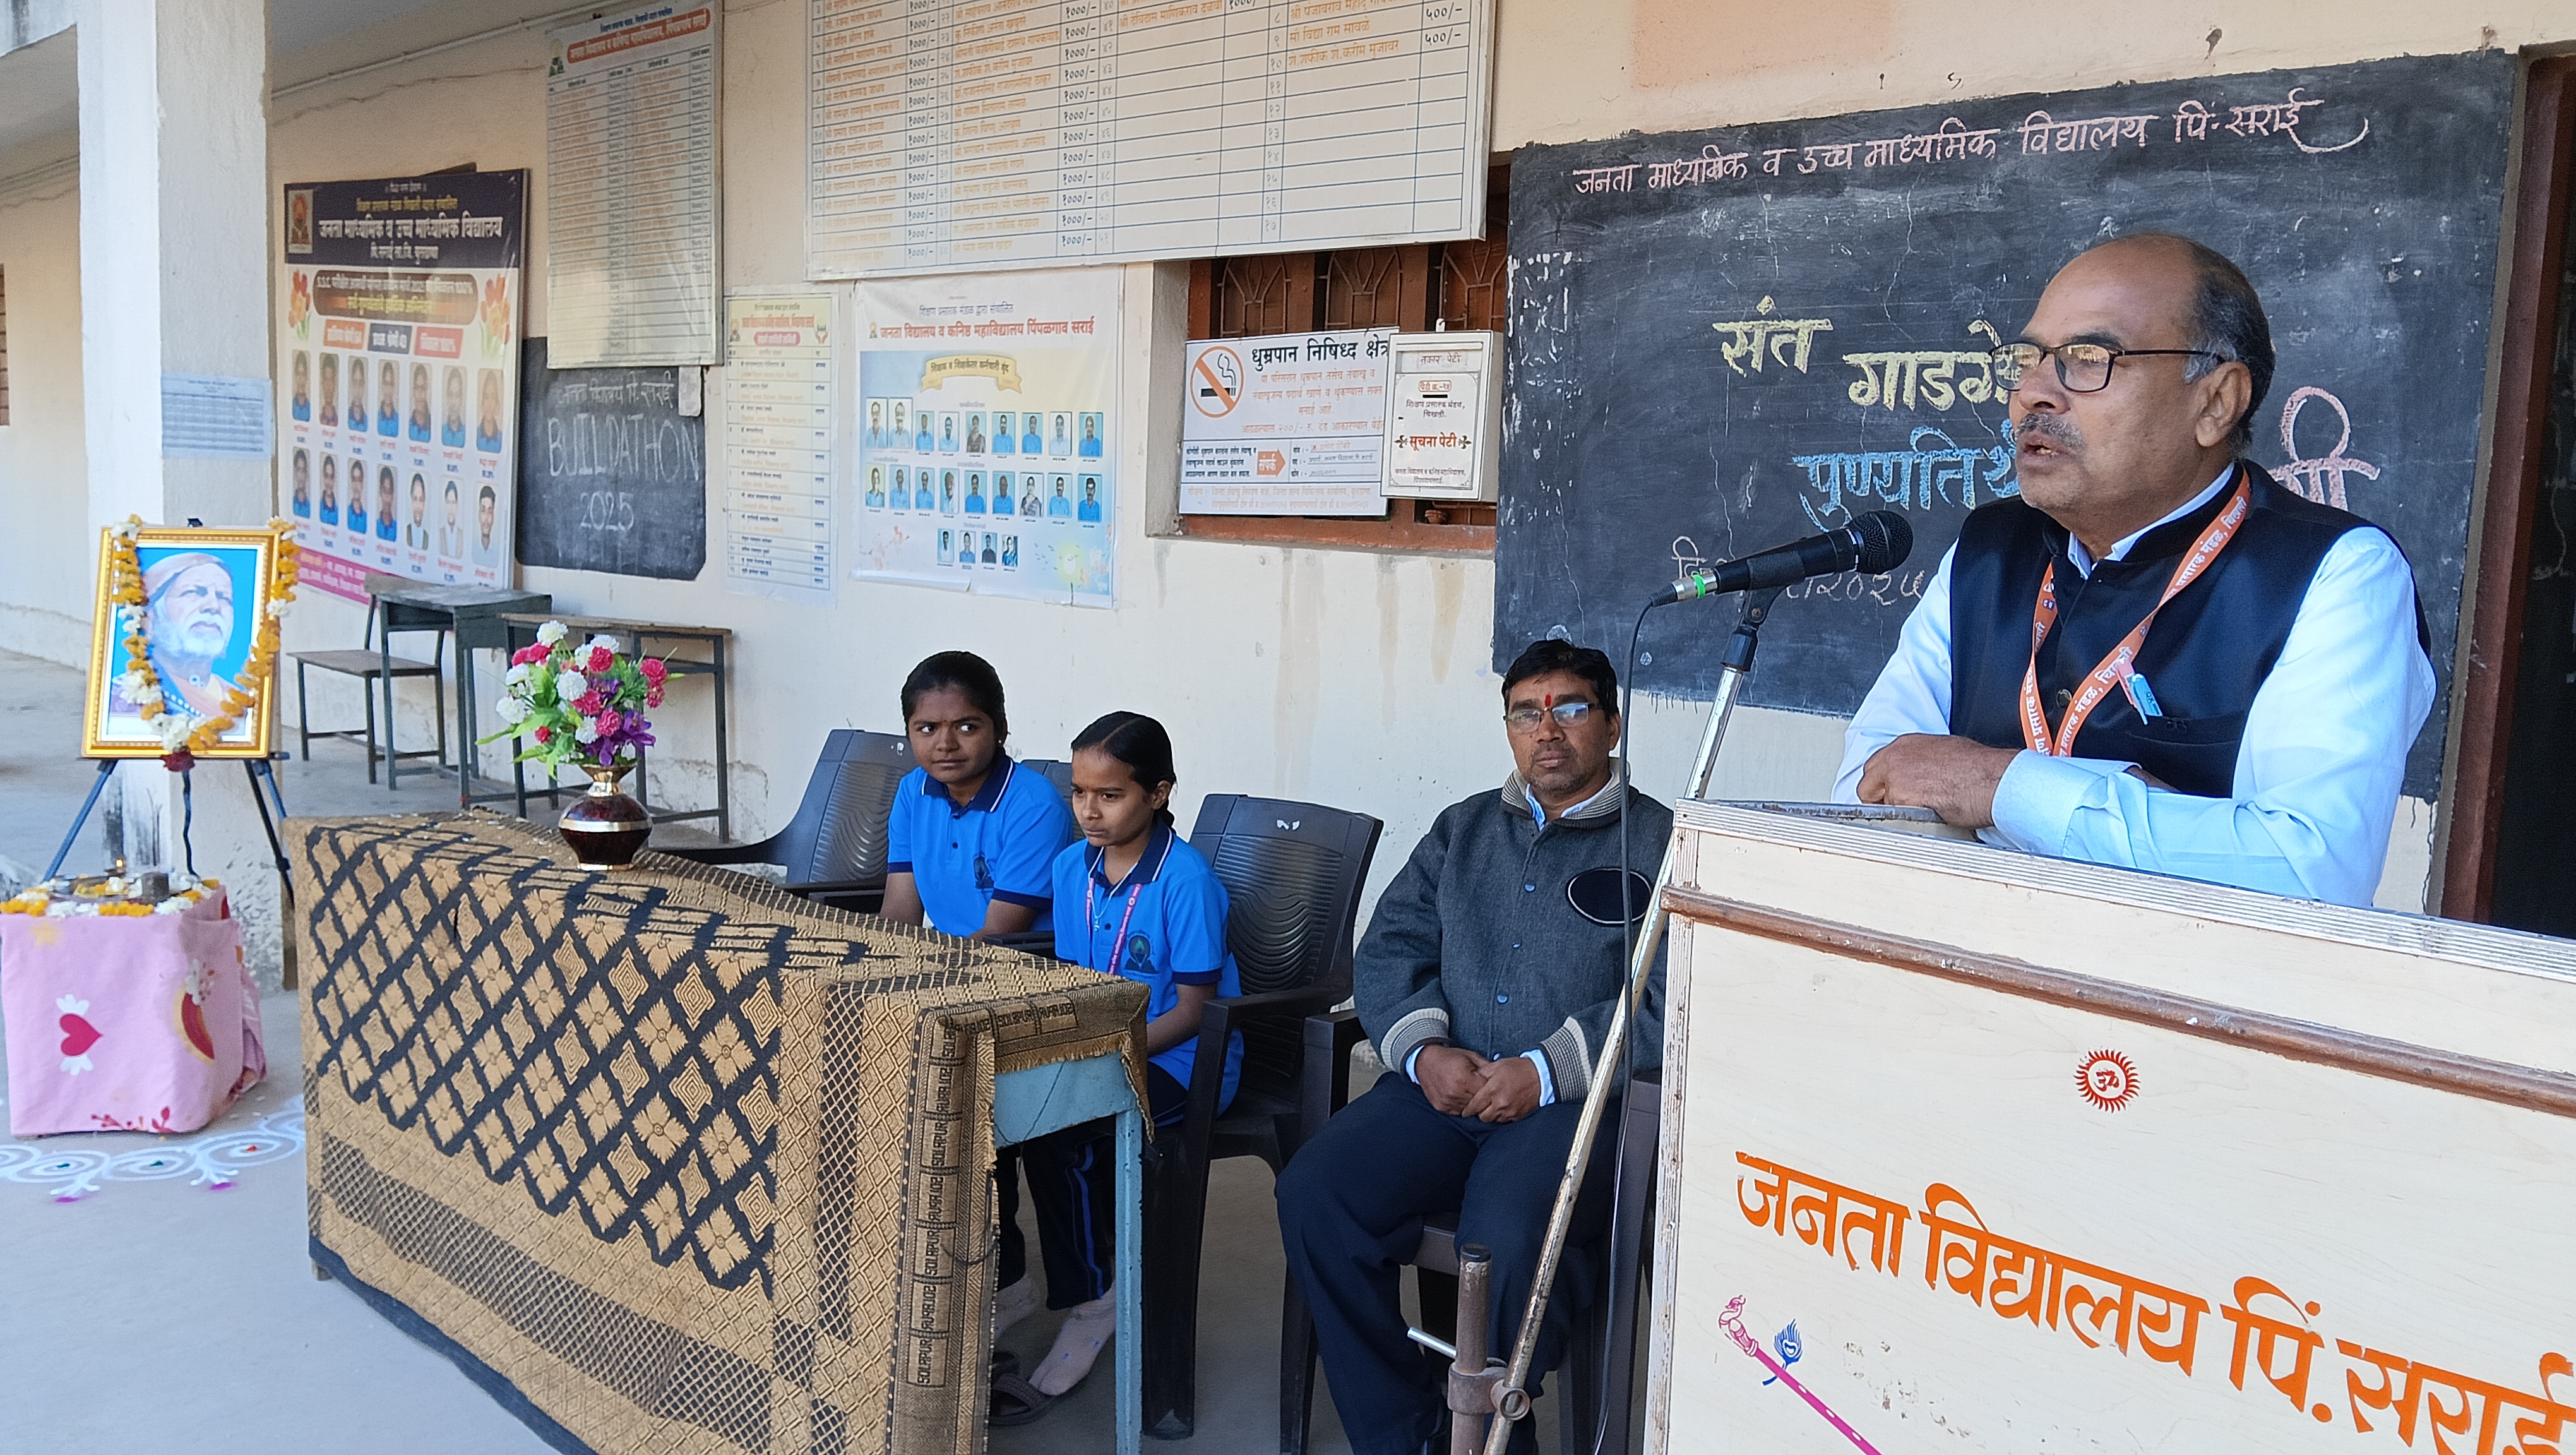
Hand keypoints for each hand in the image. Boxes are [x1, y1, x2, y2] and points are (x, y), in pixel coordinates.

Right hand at [1413, 1045, 1488, 1114]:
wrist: (1425, 1061)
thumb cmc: (1450, 1057)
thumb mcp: (1471, 1056)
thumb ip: (1486, 1067)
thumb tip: (1500, 1076)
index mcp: (1464, 1078)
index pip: (1485, 1091)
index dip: (1491, 1089)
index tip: (1493, 1087)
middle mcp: (1455, 1092)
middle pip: (1478, 1103)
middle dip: (1483, 1098)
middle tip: (1486, 1093)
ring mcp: (1447, 1101)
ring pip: (1469, 1110)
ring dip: (1473, 1104)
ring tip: (1472, 1094)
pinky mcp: (1441, 1107)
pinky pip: (1457, 1112)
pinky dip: (1462, 1106)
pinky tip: (1463, 1097)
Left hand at [1462, 1055, 1540, 1123]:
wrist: (1542, 1076)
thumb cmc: (1518, 1069)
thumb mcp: (1497, 1065)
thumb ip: (1482, 1074)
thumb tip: (1471, 1080)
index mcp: (1492, 1090)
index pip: (1474, 1106)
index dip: (1468, 1110)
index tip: (1465, 1111)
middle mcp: (1500, 1103)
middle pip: (1483, 1117)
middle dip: (1480, 1112)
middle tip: (1480, 1107)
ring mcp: (1510, 1111)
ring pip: (1494, 1120)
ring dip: (1491, 1115)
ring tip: (1493, 1107)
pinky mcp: (1518, 1116)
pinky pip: (1505, 1121)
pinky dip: (1502, 1116)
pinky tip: (1503, 1108)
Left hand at [1856, 734, 2019, 827]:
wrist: (1994, 780)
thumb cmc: (1979, 768)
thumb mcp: (1944, 751)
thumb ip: (1921, 762)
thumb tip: (1918, 776)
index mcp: (1905, 745)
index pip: (1875, 768)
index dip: (1883, 785)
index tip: (1892, 794)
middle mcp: (1895, 758)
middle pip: (1867, 785)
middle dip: (1880, 799)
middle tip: (1901, 809)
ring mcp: (1896, 778)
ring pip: (1879, 804)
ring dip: (1894, 812)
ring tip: (1922, 813)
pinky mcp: (1901, 799)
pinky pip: (1891, 818)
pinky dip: (1903, 822)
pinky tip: (1925, 818)